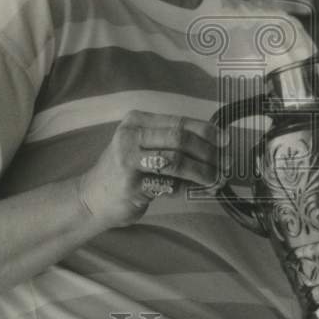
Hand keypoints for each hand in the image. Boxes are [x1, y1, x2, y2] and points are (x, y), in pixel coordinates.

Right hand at [77, 110, 229, 229]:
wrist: (93, 197)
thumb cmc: (125, 170)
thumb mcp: (143, 146)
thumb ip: (171, 141)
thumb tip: (216, 143)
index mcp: (136, 121)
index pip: (179, 122)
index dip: (206, 130)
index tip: (225, 140)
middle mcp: (130, 136)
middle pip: (180, 139)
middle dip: (207, 152)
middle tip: (225, 163)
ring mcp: (128, 161)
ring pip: (177, 162)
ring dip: (202, 172)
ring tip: (216, 179)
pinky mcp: (131, 186)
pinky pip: (170, 185)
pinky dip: (189, 188)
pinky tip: (198, 190)